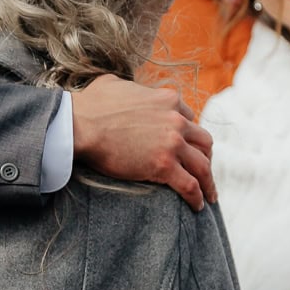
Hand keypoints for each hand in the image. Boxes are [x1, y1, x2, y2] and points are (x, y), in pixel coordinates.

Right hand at [71, 75, 215, 210]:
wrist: (80, 126)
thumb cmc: (90, 105)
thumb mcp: (114, 83)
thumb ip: (128, 86)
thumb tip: (122, 87)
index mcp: (167, 100)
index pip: (189, 119)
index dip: (188, 134)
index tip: (185, 147)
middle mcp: (176, 120)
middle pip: (203, 141)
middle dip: (205, 157)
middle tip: (201, 170)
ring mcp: (172, 143)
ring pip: (203, 166)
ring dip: (208, 182)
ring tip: (210, 196)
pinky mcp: (163, 165)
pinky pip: (190, 185)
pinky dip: (197, 197)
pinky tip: (197, 205)